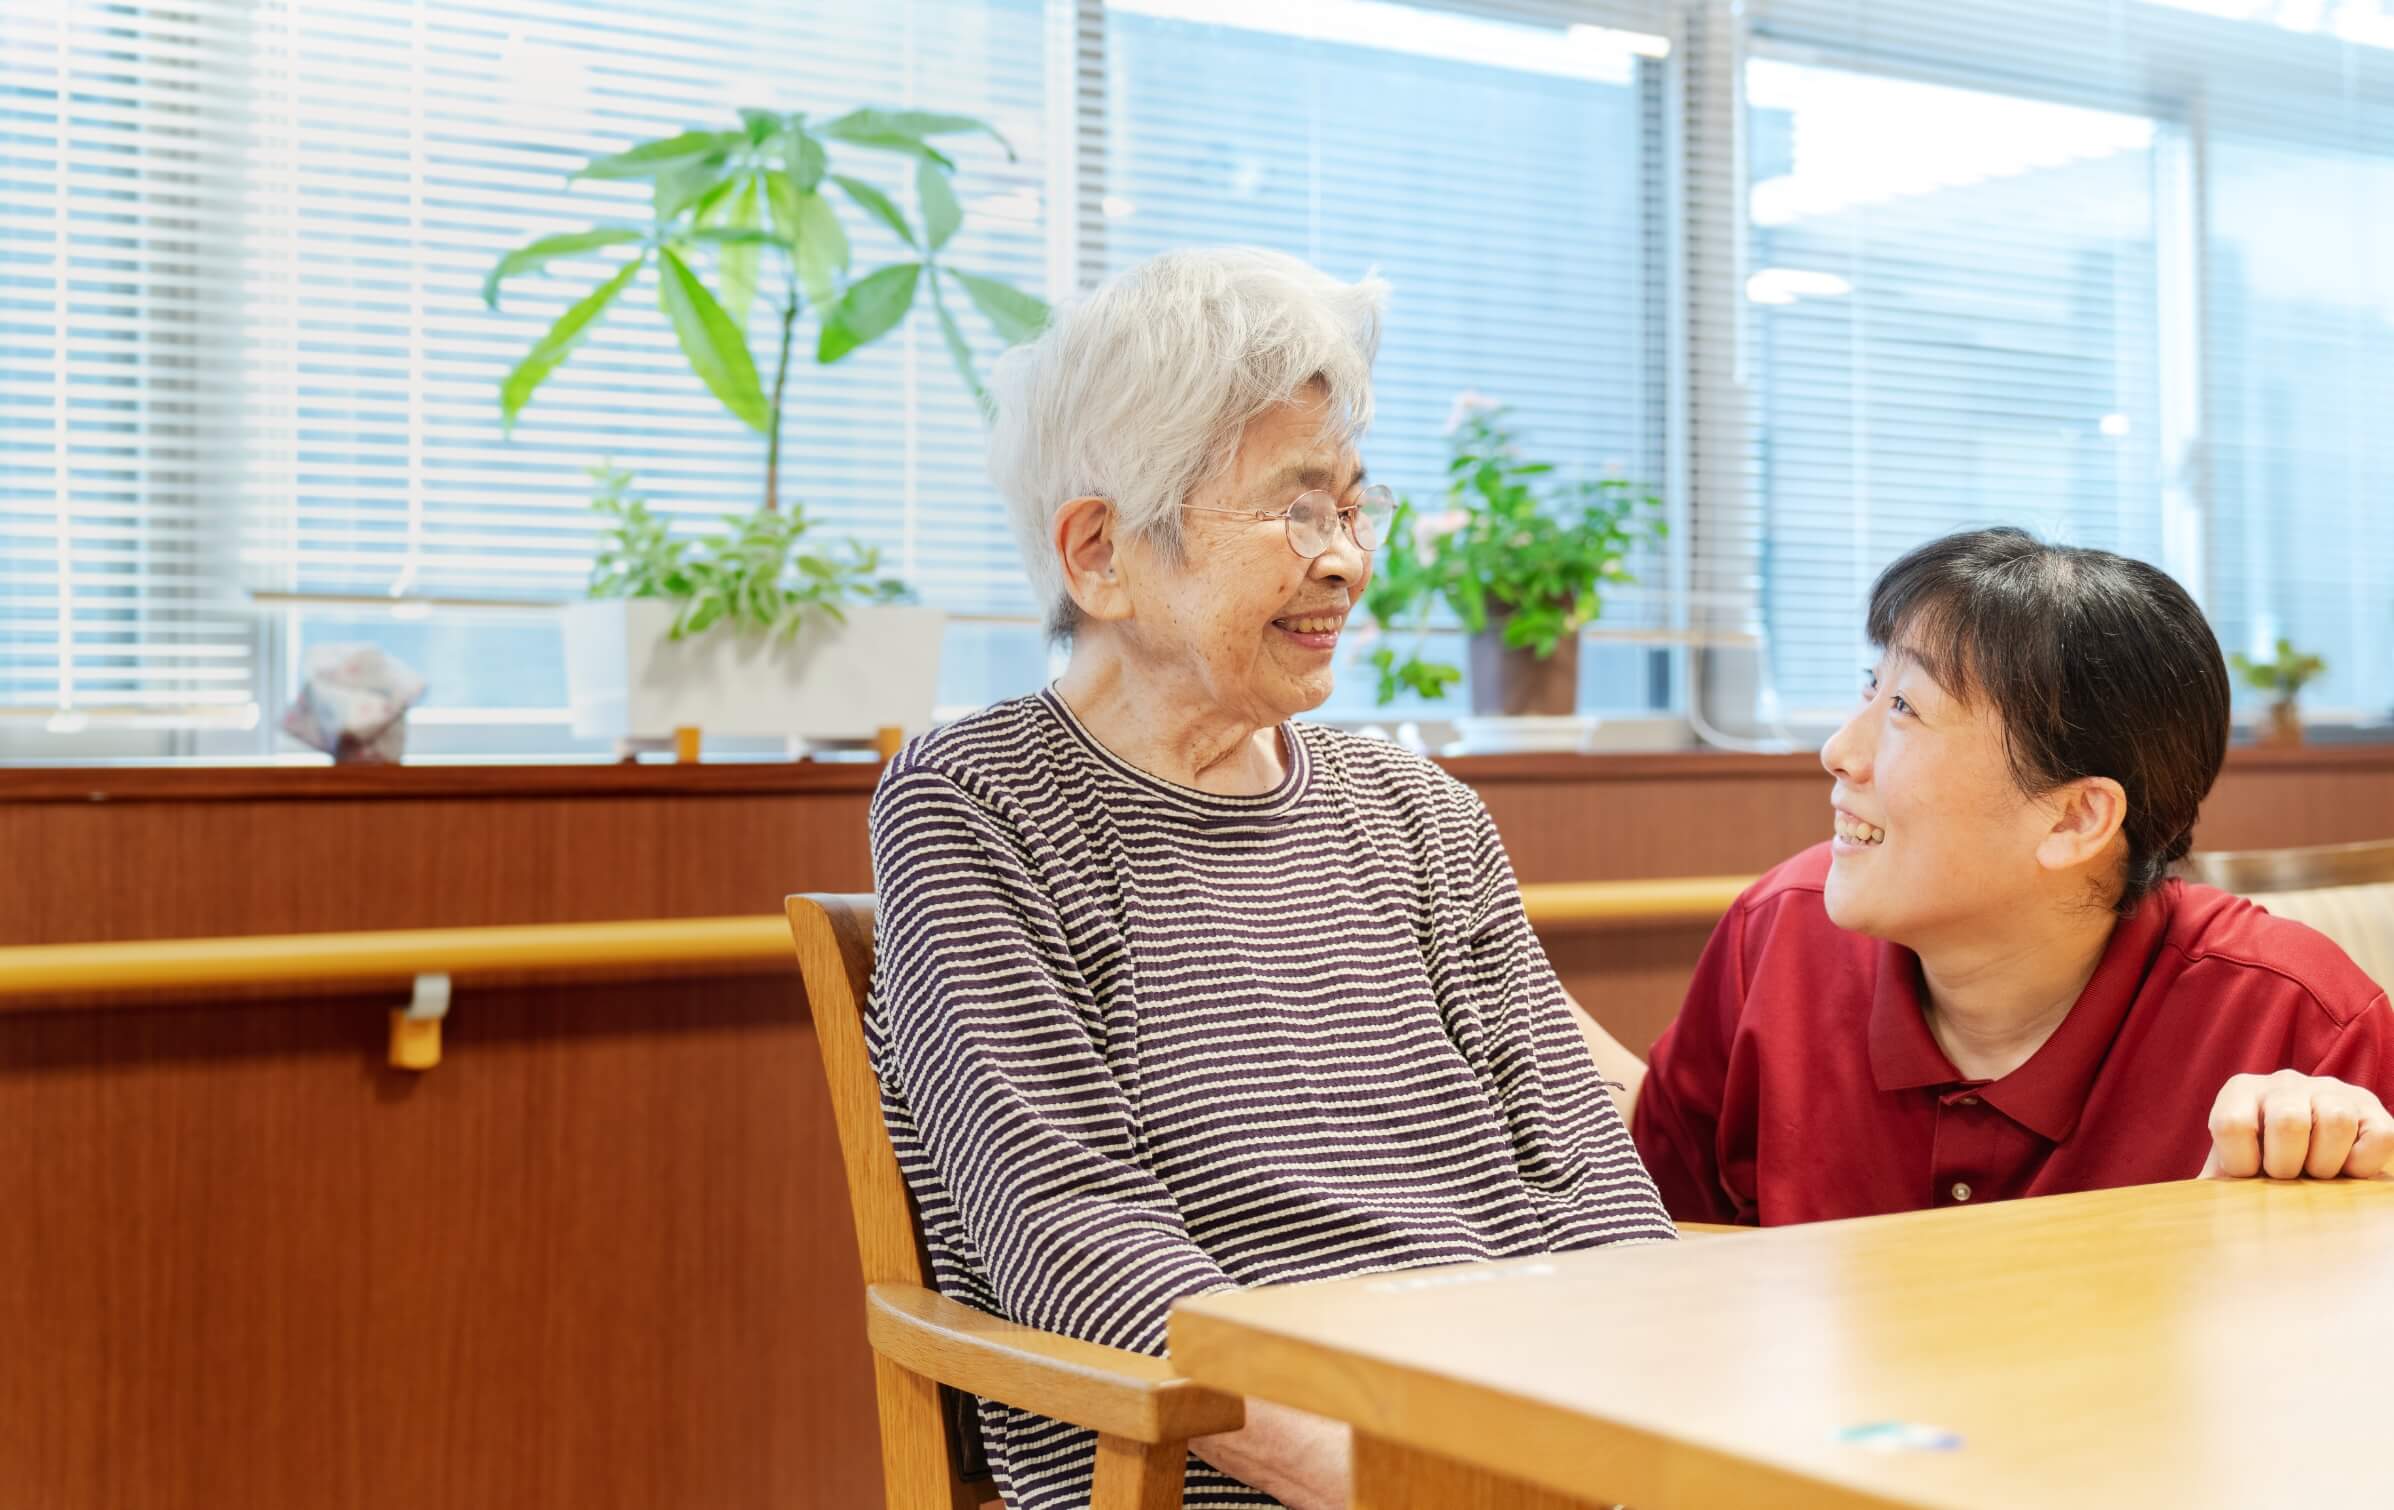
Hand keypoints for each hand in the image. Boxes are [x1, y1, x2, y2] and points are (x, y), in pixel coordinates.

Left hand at [2201, 1069, 2393, 1180]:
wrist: (2305, 1160)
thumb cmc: (2259, 1169)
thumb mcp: (2229, 1171)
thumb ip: (2209, 1186)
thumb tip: (2179, 1212)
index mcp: (2240, 1091)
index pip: (2232, 1124)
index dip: (2240, 1164)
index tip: (2248, 1175)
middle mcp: (2285, 1081)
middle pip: (2288, 1121)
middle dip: (2286, 1166)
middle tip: (2287, 1178)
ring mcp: (2332, 1090)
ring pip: (2336, 1121)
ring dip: (2326, 1164)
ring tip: (2316, 1174)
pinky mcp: (2372, 1109)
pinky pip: (2380, 1136)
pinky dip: (2363, 1164)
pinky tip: (2346, 1170)